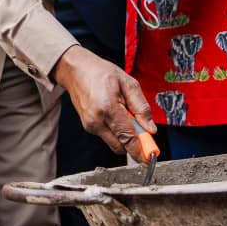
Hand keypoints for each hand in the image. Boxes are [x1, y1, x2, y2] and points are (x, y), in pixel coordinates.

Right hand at [53, 45, 155, 162]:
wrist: (75, 70)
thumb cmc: (99, 72)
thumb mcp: (127, 82)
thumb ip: (141, 106)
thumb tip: (150, 127)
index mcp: (107, 108)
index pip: (128, 138)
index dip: (141, 150)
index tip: (151, 155)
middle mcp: (96, 121)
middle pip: (121, 147)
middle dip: (135, 143)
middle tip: (143, 131)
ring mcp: (90, 126)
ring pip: (115, 143)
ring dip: (125, 136)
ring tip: (126, 115)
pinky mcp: (88, 127)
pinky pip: (108, 136)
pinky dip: (116, 131)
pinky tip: (116, 115)